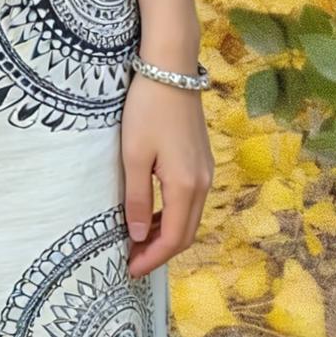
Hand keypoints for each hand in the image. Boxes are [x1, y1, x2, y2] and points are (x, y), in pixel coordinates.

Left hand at [121, 73, 213, 279]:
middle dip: (160, 251)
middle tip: (131, 259)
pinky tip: (153, 212)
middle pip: (187, 232)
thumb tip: (138, 236)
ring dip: (167, 233)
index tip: (129, 269)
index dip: (153, 259)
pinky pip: (190, 198)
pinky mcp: (201, 157)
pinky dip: (173, 214)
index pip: (174, 238)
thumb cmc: (148, 108)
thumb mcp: (134, 155)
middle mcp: (203, 182)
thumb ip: (138, 198)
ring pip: (190, 216)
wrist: (171, 67)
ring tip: (138, 240)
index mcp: (186, 185)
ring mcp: (206, 169)